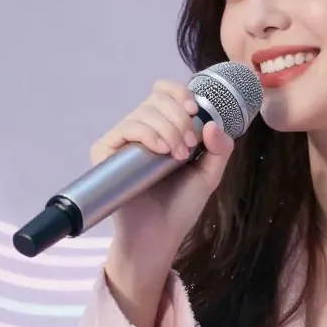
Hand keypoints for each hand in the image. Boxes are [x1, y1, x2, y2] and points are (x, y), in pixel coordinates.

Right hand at [91, 80, 234, 282]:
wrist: (159, 234)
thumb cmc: (181, 206)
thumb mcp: (209, 174)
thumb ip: (220, 148)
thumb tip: (210, 123)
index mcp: (164, 128)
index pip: (164, 92)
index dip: (179, 93)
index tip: (194, 110)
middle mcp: (142, 130)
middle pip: (157, 100)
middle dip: (179, 119)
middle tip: (188, 148)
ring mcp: (123, 141)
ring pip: (143, 112)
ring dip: (168, 129)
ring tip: (178, 156)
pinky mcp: (106, 152)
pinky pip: (126, 128)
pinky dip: (147, 133)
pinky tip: (160, 150)